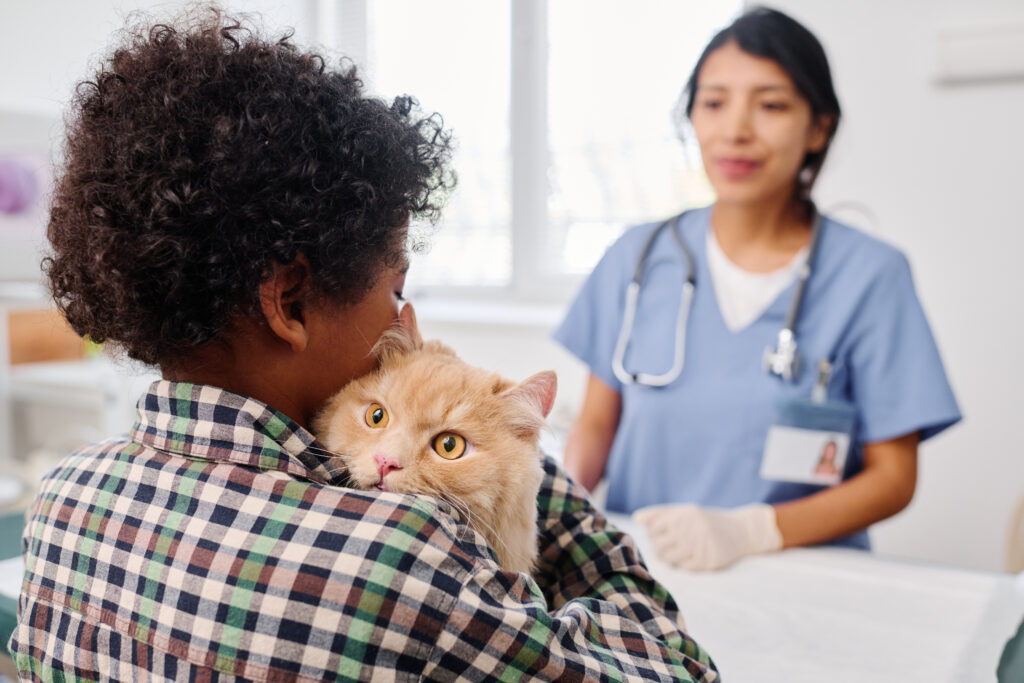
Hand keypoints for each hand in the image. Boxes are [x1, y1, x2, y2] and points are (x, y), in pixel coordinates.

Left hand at [633, 503, 782, 570]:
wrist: (741, 531)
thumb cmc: (706, 520)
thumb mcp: (685, 511)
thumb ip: (660, 513)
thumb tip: (636, 517)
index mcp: (684, 513)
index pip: (653, 529)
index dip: (652, 534)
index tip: (658, 535)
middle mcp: (692, 528)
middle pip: (658, 545)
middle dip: (657, 548)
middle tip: (665, 547)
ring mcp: (700, 545)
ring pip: (669, 558)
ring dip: (667, 558)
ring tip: (673, 553)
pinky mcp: (708, 560)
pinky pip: (683, 567)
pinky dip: (680, 564)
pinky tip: (685, 558)